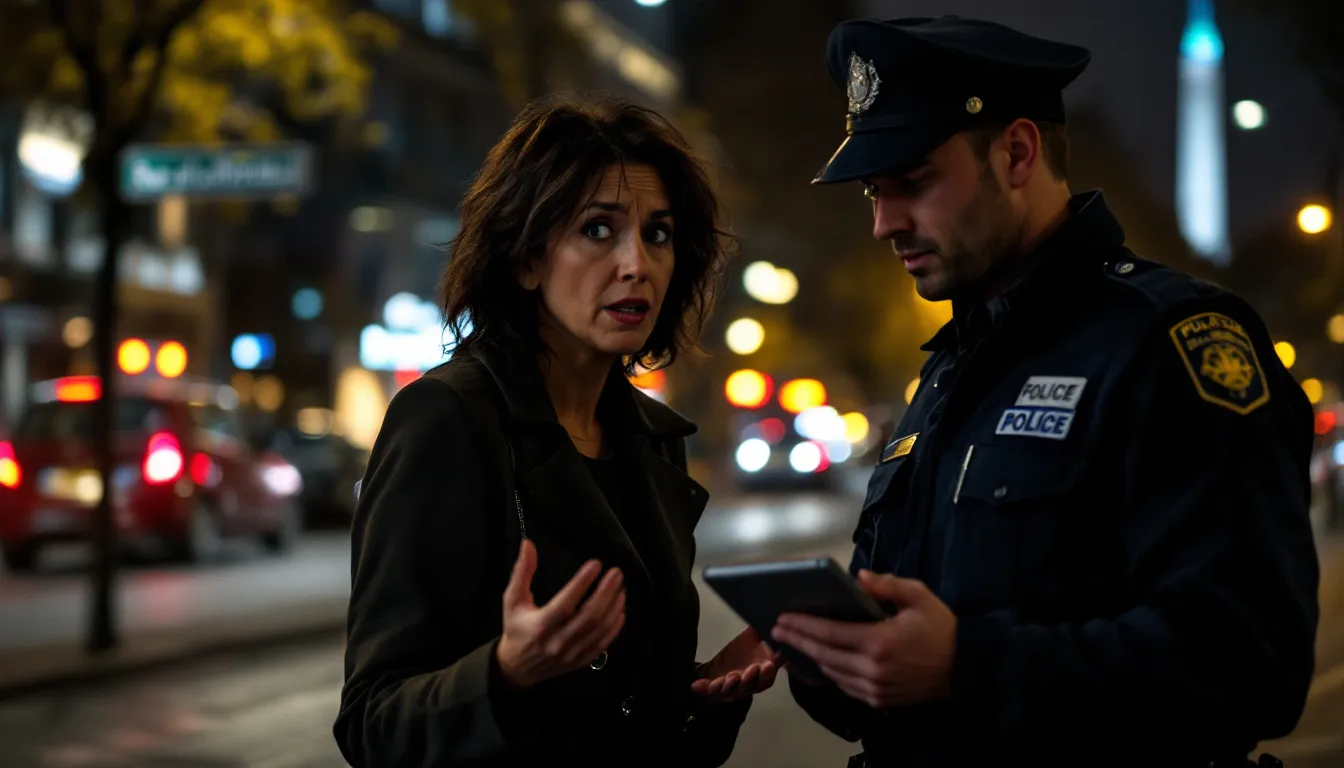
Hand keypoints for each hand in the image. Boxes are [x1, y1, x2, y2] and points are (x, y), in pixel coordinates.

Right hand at [496, 538, 625, 689]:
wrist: (517, 668)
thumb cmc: (516, 629)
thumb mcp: (512, 600)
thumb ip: (522, 572)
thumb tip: (528, 545)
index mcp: (540, 625)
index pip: (566, 602)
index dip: (582, 582)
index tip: (595, 565)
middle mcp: (557, 641)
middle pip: (589, 616)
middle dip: (606, 592)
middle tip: (616, 573)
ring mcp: (570, 653)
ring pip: (598, 629)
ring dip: (613, 607)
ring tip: (620, 589)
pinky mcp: (580, 660)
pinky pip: (602, 643)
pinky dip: (613, 627)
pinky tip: (619, 611)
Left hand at [690, 627, 782, 701]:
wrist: (726, 660)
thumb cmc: (745, 649)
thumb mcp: (756, 637)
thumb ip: (765, 634)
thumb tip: (775, 624)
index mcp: (760, 675)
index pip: (767, 678)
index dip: (768, 673)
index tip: (769, 664)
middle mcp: (747, 686)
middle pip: (750, 687)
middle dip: (751, 678)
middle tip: (752, 668)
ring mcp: (731, 689)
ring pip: (731, 692)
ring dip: (730, 685)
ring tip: (731, 676)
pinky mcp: (715, 690)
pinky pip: (709, 692)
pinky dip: (703, 689)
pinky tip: (696, 684)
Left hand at [771, 570, 955, 708]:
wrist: (966, 669)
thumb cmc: (942, 630)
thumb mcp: (919, 597)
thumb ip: (887, 585)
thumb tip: (857, 578)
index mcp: (880, 641)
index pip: (830, 633)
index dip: (803, 626)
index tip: (782, 618)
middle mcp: (873, 669)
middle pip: (824, 654)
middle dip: (797, 641)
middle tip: (776, 630)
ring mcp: (875, 688)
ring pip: (832, 673)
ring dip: (810, 657)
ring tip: (793, 643)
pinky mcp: (879, 700)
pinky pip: (845, 686)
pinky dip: (829, 672)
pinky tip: (819, 660)